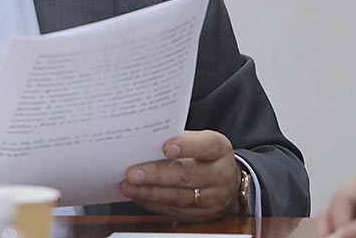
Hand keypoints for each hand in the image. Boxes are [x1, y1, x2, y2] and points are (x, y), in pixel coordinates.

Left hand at [119, 130, 240, 221]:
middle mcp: (220, 175)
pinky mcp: (202, 216)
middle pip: (187, 175)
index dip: (186, 146)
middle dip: (157, 174)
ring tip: (128, 186)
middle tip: (133, 172)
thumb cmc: (205, 155)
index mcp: (219, 149)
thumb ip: (178, 139)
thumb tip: (144, 141)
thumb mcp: (200, 141)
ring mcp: (213, 199)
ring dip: (149, 192)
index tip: (165, 147)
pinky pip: (174, 211)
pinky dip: (152, 203)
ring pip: (179, 197)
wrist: (227, 183)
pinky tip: (137, 196)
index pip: (205, 146)